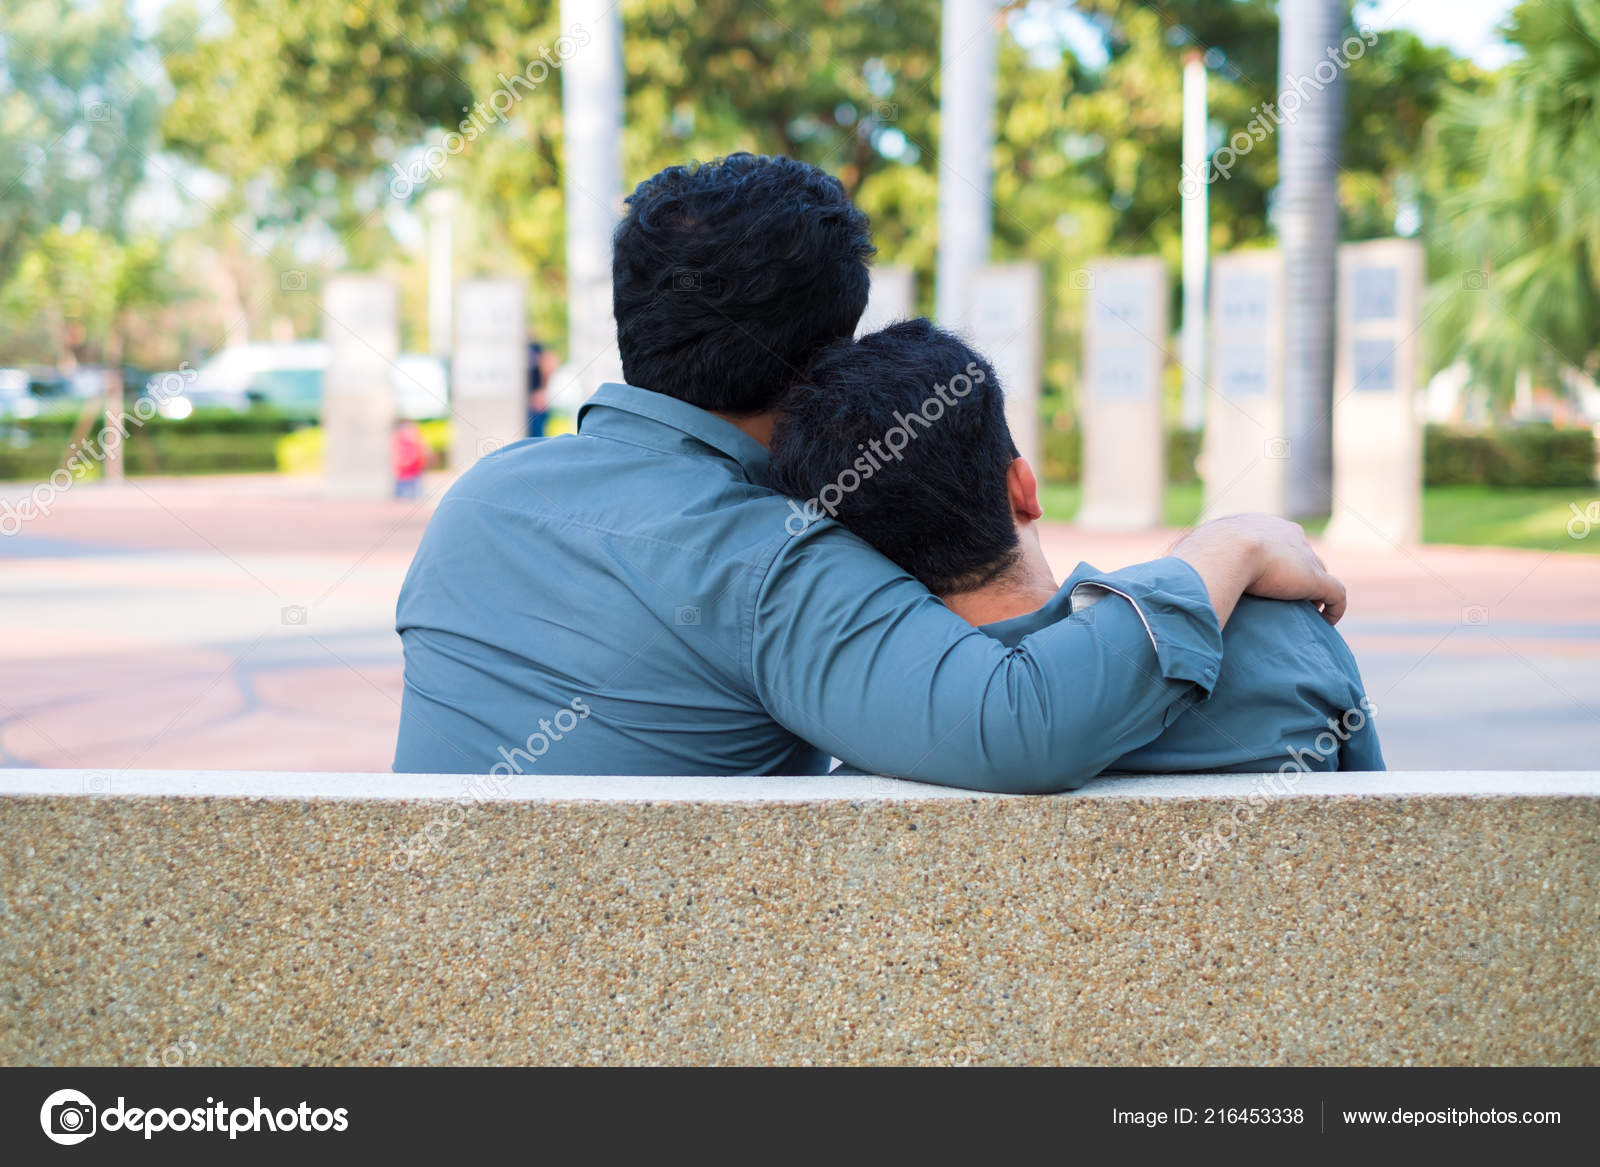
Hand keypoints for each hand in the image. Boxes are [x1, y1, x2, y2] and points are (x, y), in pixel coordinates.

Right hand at [1172, 513, 1346, 627]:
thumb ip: (1185, 559)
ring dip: (1313, 593)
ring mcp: (1304, 556)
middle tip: (1282, 600)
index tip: (1261, 582)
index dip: (1271, 561)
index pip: (1273, 540)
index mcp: (1258, 525)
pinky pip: (1336, 594)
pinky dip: (1334, 609)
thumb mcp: (1191, 551)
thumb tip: (1164, 568)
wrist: (1225, 551)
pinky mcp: (1315, 578)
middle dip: (1295, 574)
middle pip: (1300, 554)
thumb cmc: (1201, 553)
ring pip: (1317, 573)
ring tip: (1305, 615)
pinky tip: (1326, 623)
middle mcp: (1287, 534)